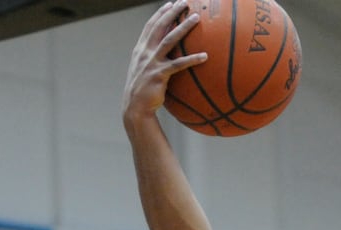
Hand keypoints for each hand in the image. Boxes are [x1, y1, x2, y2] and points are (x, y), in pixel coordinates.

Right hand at [122, 0, 207, 123]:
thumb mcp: (143, 73)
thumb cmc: (143, 93)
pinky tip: (205, 56)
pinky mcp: (159, 75)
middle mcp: (145, 53)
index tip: (170, 4)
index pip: (150, 27)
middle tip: (185, 2)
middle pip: (160, 27)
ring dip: (183, 27)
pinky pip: (178, 65)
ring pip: (169, 40)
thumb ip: (152, 62)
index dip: (160, 14)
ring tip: (196, 18)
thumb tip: (166, 59)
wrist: (135, 108)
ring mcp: (151, 63)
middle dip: (172, 13)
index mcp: (140, 50)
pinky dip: (192, 59)